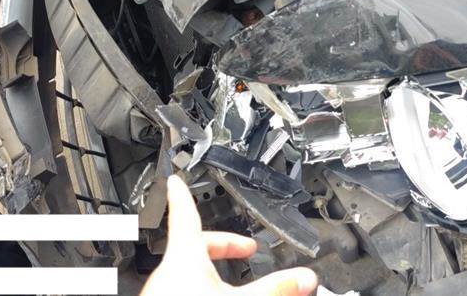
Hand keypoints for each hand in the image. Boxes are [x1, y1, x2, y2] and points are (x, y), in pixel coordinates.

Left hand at [140, 175, 318, 295]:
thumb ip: (275, 288)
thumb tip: (304, 279)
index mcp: (184, 258)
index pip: (185, 215)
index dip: (184, 195)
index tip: (177, 180)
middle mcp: (167, 274)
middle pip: (194, 245)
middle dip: (224, 245)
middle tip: (246, 248)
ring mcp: (162, 293)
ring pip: (188, 273)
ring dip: (214, 274)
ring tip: (237, 285)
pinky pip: (182, 290)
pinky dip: (202, 290)